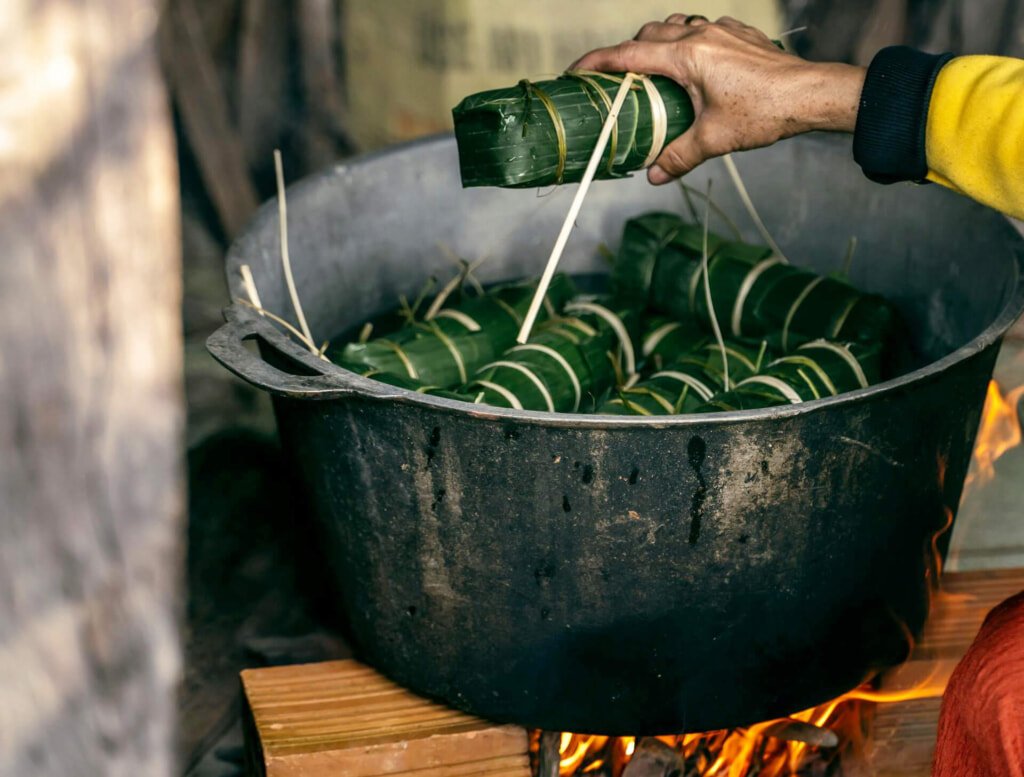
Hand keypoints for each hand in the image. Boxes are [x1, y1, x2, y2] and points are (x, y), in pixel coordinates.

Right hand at [572, 15, 865, 183]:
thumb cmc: (764, 112)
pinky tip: (694, 65)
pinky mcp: (739, 34)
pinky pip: (703, 28)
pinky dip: (688, 42)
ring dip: (657, 42)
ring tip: (653, 70)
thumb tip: (654, 175)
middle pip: (648, 34)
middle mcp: (700, 36)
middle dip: (627, 53)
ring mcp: (721, 31)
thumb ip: (678, 156)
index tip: (576, 71)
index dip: (597, 62)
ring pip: (675, 26)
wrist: (810, 93)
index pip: (628, 54)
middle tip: (617, 80)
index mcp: (687, 57)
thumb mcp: (715, 139)